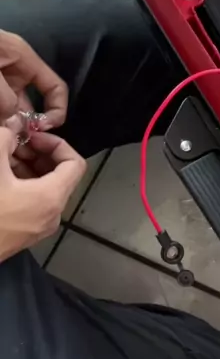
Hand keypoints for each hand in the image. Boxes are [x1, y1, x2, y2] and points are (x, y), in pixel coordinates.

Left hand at [0, 29, 67, 127]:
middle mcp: (14, 72)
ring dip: (10, 124)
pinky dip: (0, 120)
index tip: (41, 129)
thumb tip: (15, 124)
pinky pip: (0, 108)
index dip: (56, 110)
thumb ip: (4, 97)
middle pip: (30, 106)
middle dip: (26, 125)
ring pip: (11, 110)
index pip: (55, 88)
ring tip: (5, 134)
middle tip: (17, 140)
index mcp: (24, 60)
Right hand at [0, 128, 85, 261]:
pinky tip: (1, 176)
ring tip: (3, 156)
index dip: (56, 142)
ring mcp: (40, 226)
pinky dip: (22, 183)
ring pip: (45, 188)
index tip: (31, 136)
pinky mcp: (26, 232)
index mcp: (51, 197)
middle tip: (14, 143)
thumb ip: (4, 138)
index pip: (74, 163)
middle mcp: (52, 214)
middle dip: (38, 153)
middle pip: (60, 175)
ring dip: (27, 167)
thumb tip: (13, 126)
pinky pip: (33, 201)